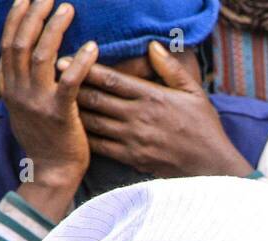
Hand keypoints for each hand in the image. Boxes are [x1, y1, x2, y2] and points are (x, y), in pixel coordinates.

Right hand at [0, 0, 96, 202]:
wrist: (52, 171)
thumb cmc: (46, 139)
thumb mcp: (24, 107)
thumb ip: (23, 82)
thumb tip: (24, 59)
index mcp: (10, 86)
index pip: (9, 43)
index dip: (17, 18)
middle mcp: (19, 90)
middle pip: (22, 43)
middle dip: (34, 15)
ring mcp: (38, 102)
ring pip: (42, 56)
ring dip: (55, 29)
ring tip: (68, 10)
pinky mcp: (60, 114)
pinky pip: (70, 82)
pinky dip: (79, 61)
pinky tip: (91, 46)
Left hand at [75, 41, 251, 178]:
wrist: (214, 167)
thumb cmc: (205, 129)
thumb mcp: (194, 94)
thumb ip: (171, 70)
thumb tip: (152, 46)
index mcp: (152, 97)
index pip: (110, 79)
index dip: (84, 68)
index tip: (65, 60)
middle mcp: (139, 117)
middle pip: (95, 99)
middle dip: (71, 87)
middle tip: (52, 79)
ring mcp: (134, 139)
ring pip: (93, 122)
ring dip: (74, 112)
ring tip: (58, 103)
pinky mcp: (133, 159)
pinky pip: (101, 146)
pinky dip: (85, 137)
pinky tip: (75, 131)